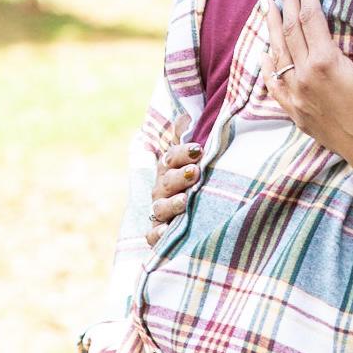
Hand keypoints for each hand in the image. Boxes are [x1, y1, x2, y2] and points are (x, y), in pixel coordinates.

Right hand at [147, 112, 201, 247]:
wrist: (188, 212)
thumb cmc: (194, 179)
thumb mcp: (193, 157)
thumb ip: (188, 138)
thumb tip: (186, 116)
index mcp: (169, 169)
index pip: (172, 157)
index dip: (184, 153)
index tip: (199, 149)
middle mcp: (162, 189)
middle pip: (167, 182)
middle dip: (180, 177)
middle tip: (195, 172)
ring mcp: (159, 211)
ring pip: (160, 207)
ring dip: (171, 204)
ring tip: (185, 201)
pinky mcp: (158, 233)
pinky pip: (153, 236)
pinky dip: (158, 235)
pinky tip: (167, 232)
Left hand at [260, 0, 352, 175]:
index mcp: (326, 61)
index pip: (310, 17)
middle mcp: (304, 75)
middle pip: (290, 30)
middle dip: (287, 1)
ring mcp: (296, 94)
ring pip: (277, 52)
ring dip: (272, 26)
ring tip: (269, 5)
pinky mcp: (295, 111)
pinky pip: (273, 83)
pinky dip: (267, 64)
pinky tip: (265, 53)